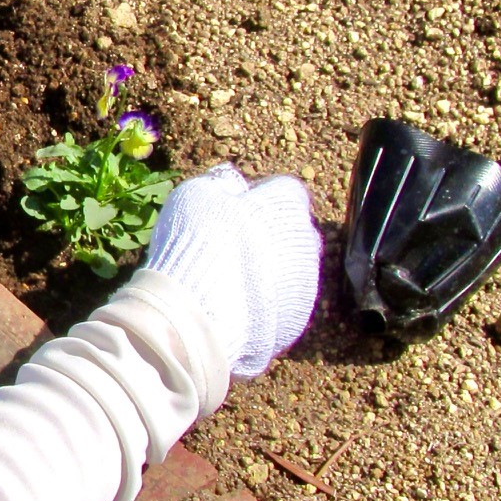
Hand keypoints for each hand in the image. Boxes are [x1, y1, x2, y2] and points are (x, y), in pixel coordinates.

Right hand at [142, 166, 321, 376]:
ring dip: (269, 270)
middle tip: (232, 246)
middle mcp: (305, 243)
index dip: (259, 199)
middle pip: (292, 231)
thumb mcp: (196, 194)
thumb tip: (230, 180)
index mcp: (286, 206)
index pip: (285, 191)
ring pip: (291, 269)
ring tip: (231, 280)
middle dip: (270, 235)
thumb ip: (220, 182)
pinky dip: (265, 302)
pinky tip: (236, 306)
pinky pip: (283, 304)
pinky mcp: (295, 320)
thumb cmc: (195, 244)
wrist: (197, 311)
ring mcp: (305, 285)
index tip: (234, 210)